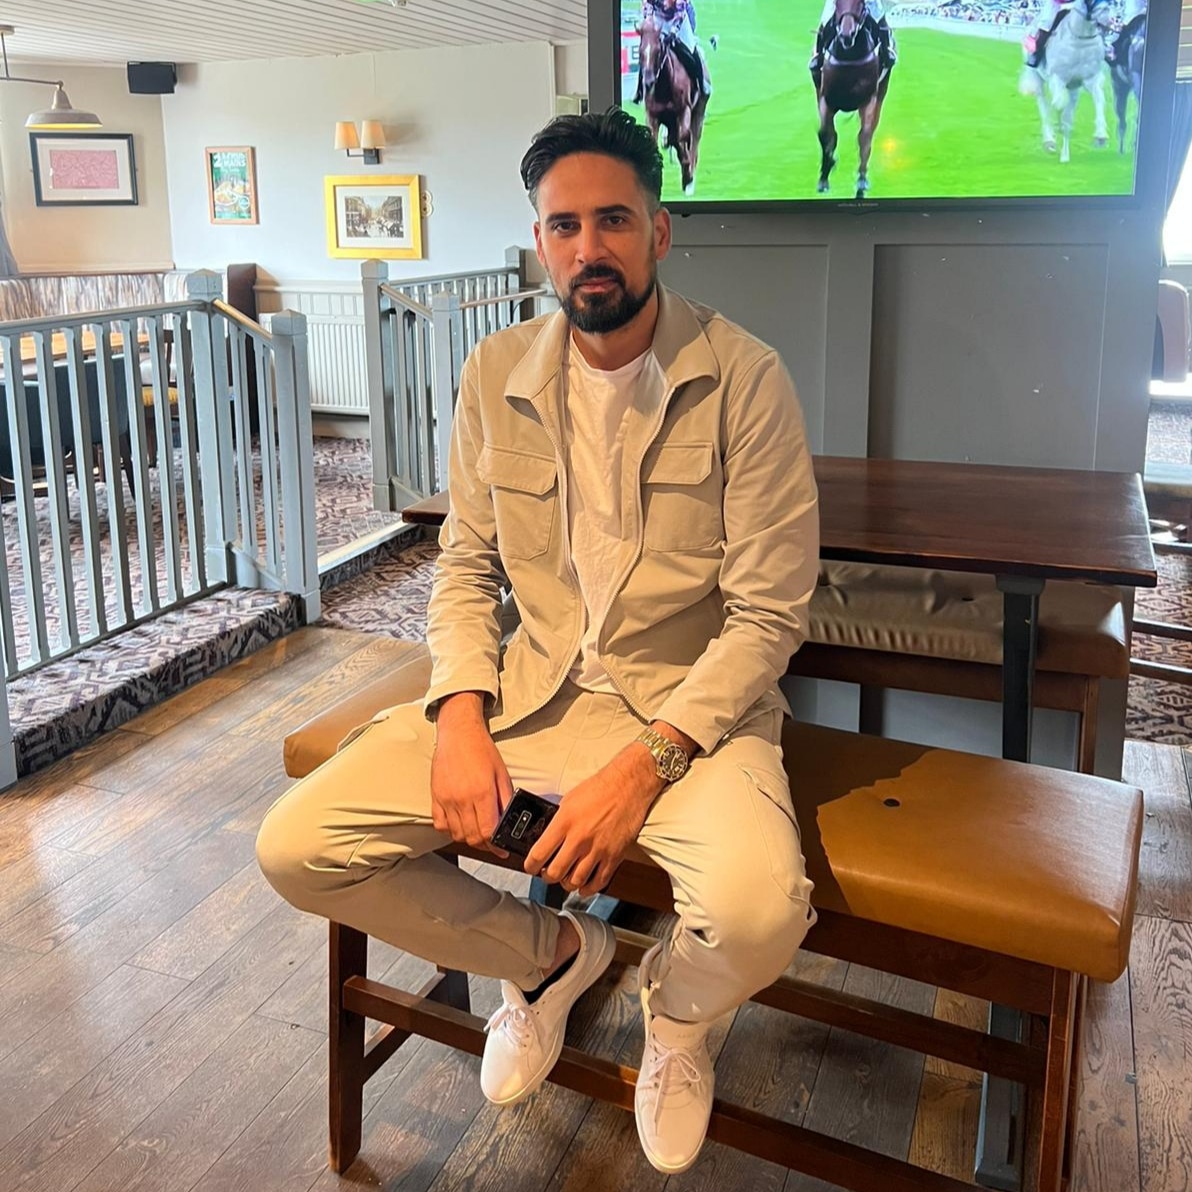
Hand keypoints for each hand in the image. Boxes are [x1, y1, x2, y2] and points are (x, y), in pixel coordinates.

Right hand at [431, 692, 512, 855]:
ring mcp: (446, 799)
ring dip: (468, 839)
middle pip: (471, 837)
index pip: (487, 832)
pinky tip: (459, 824)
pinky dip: (450, 830)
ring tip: (477, 834)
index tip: (501, 849)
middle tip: (492, 844)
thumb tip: (508, 822)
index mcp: (482, 793)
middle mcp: (462, 799)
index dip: (496, 846)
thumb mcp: (501, 773)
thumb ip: (505, 799)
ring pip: (456, 834)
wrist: (458, 733)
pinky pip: (440, 824)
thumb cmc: (481, 749)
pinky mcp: (435, 797)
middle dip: (484, 845)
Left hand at [524, 745, 663, 897]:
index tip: (531, 867)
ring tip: (565, 879)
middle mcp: (579, 838)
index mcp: (565, 822)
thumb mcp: (569, 800)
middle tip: (547, 874)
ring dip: (567, 884)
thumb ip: (558, 821)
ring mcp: (598, 849)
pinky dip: (589, 889)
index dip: (530, 865)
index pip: (539, 854)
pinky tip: (584, 886)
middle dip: (547, 877)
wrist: (629, 785)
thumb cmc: (600, 788)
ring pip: (576, 881)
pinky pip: (599, 882)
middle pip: (555, 873)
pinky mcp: (614, 856)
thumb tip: (547, 836)